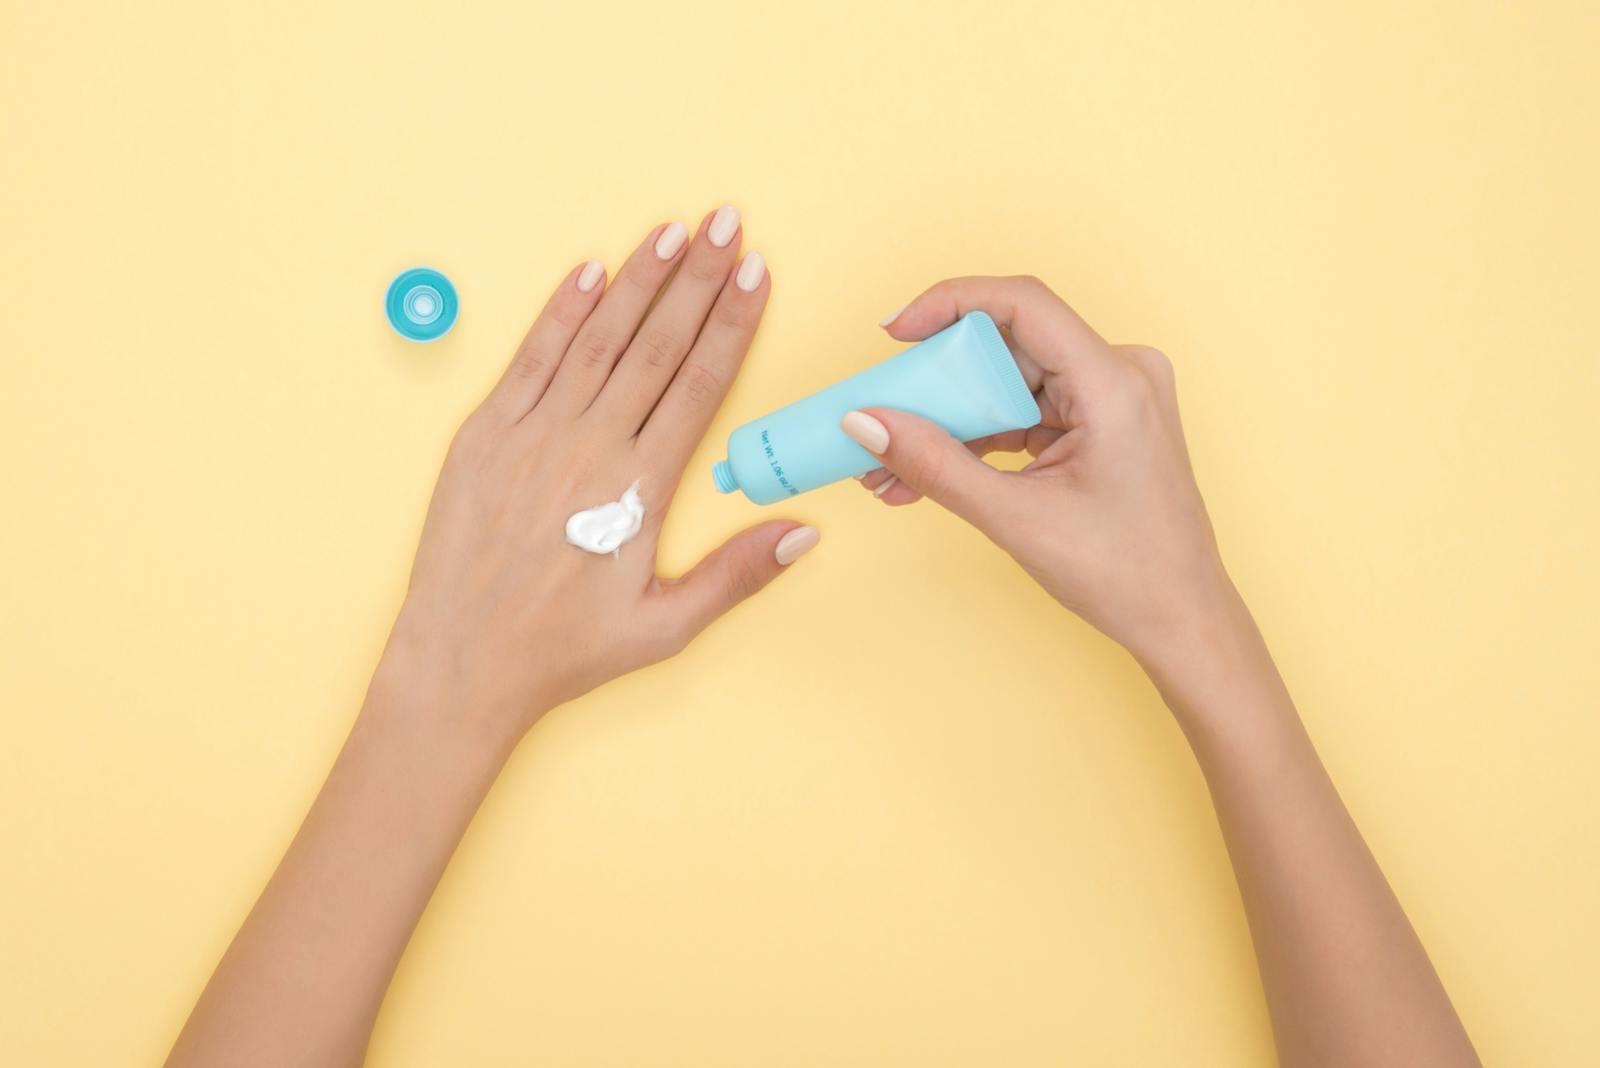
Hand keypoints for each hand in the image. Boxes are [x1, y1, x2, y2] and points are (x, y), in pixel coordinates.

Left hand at [377, 209, 817, 745]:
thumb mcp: (665, 628)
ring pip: (596, 339)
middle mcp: (587, 448)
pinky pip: (529, 359)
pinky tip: (588, 271)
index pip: (698, 384)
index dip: (732, 324)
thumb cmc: (564, 651)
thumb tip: (806, 532)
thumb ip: (737, 574)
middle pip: (655, 345)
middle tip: (727, 224)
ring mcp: (531, 436)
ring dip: (637, 280)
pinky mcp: (483, 436)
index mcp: (638, 489)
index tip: (757, 274)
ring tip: (673, 231)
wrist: (461, 663)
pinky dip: (559, 312)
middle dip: (697, 279)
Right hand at [848, 276, 1231, 666]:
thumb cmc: (1126, 574)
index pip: (1023, 304)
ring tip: (891, 467)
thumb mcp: (1015, 518)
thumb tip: (866, 423)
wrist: (1181, 619)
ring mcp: (1116, 398)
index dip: (950, 303)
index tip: (895, 332)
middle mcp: (1122, 374)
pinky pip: (1028, 411)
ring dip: (951, 422)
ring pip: (1012, 384)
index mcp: (1115, 384)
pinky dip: (981, 440)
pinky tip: (930, 474)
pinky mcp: (1104, 423)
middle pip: (1009, 348)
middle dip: (938, 386)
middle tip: (881, 417)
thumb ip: (934, 465)